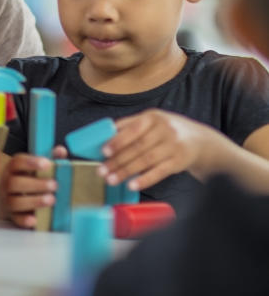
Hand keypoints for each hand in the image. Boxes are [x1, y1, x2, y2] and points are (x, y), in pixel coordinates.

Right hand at [0, 147, 65, 228]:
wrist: (6, 198)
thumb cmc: (25, 180)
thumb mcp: (34, 168)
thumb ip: (49, 158)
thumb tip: (60, 151)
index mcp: (12, 169)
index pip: (17, 162)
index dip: (31, 162)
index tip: (47, 163)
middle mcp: (6, 183)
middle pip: (14, 183)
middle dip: (36, 184)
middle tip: (55, 185)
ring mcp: (7, 200)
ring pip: (14, 201)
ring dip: (34, 201)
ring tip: (51, 200)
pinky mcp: (12, 216)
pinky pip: (15, 219)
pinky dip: (24, 220)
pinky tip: (35, 219)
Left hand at [101, 110, 217, 190]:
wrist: (201, 140)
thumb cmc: (167, 130)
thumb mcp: (152, 120)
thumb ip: (130, 125)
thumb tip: (106, 134)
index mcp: (153, 117)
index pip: (133, 130)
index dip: (117, 141)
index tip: (103, 151)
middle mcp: (164, 130)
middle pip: (138, 147)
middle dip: (117, 160)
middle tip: (101, 171)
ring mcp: (174, 146)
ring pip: (146, 160)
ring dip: (127, 172)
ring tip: (112, 180)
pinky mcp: (180, 161)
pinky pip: (160, 172)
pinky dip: (145, 179)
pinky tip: (132, 185)